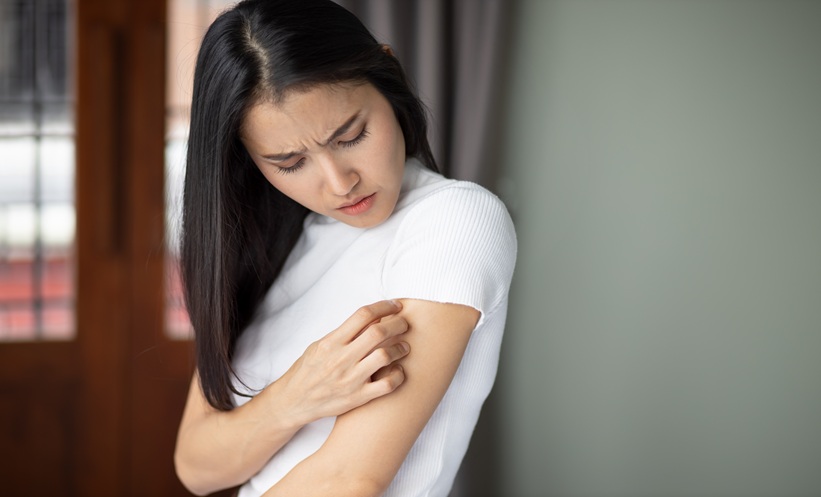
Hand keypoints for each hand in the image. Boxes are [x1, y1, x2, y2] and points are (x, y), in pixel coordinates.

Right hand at [273, 300, 409, 425]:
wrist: (293, 401)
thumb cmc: (307, 371)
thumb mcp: (320, 345)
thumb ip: (344, 333)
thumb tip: (373, 318)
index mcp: (331, 342)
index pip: (363, 315)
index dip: (384, 306)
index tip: (395, 305)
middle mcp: (341, 359)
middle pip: (378, 332)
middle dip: (398, 324)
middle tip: (405, 324)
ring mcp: (350, 379)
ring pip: (385, 356)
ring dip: (401, 348)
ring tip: (404, 347)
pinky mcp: (357, 398)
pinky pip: (387, 385)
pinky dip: (398, 375)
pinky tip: (398, 371)